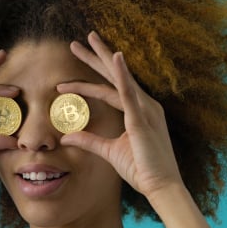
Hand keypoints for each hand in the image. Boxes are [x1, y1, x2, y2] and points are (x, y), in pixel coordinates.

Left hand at [58, 32, 183, 197]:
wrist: (161, 187)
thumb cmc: (142, 169)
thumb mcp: (110, 151)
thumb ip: (90, 141)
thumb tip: (67, 136)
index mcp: (138, 111)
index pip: (109, 90)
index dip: (87, 83)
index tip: (64, 82)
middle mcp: (144, 104)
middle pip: (113, 75)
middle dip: (95, 57)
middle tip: (76, 42)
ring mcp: (144, 109)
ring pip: (118, 77)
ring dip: (102, 57)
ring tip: (87, 40)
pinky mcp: (142, 119)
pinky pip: (129, 93)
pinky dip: (122, 73)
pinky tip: (115, 56)